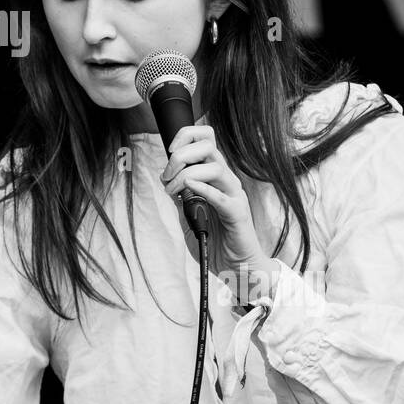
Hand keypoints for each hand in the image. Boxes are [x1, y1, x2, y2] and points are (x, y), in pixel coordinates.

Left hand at [160, 124, 267, 274]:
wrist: (236, 266)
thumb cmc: (214, 241)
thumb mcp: (189, 216)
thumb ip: (180, 197)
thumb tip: (166, 179)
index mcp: (216, 176)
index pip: (206, 139)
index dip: (186, 137)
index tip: (169, 151)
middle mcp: (226, 180)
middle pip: (207, 147)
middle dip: (180, 156)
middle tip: (167, 177)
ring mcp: (234, 195)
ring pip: (214, 167)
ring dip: (186, 174)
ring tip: (172, 191)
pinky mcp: (237, 213)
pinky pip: (221, 196)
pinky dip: (203, 188)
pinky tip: (188, 189)